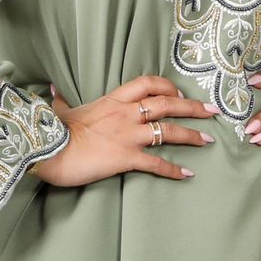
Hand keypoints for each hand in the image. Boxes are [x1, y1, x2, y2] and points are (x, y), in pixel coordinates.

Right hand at [30, 74, 217, 186]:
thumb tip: (53, 91)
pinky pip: (156, 163)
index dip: (167, 87)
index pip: (148, 84)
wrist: (48, 149)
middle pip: (167, 104)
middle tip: (212, 111)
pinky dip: (173, 170)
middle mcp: (126, 114)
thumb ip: (61, 101)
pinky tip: (187, 175)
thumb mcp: (60, 111)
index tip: (179, 92)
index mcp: (113, 100)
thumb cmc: (53, 131)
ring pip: (168, 131)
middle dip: (193, 107)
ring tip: (208, 140)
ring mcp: (128, 135)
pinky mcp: (126, 158)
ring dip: (191, 136)